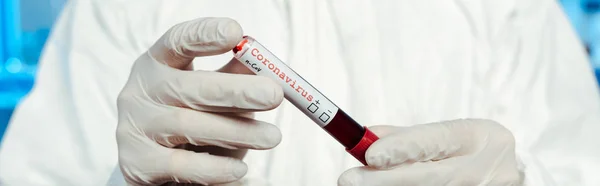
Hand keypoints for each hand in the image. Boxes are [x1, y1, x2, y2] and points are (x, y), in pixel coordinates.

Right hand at [116, 17, 282, 184]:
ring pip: (189, 126)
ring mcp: (135, 127)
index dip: (204, 35)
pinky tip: (239, 169)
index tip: (235, 34)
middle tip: (274, 95)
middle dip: (236, 91)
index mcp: (158, 63)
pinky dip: (215, 168)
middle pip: (189, 86)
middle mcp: (141, 91)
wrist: (157, 167)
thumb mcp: (209, 92)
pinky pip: (182, 165)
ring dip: (237, 132)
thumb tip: (266, 66)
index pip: (177, 42)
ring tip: (271, 137)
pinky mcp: (138, 164)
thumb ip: (233, 76)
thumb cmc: (192, 119)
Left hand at [338, 119, 522, 185]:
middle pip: (429, 178)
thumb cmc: (469, 150)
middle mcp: (486, 167)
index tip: (369, 155)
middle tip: (349, 180)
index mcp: (479, 136)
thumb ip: (406, 137)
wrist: (508, 172)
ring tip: (363, 185)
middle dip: (384, 181)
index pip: (436, 140)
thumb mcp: (448, 135)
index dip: (401, 148)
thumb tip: (365, 139)